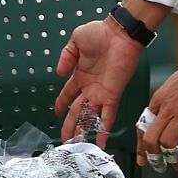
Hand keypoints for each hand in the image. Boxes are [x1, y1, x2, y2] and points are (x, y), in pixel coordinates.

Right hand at [54, 17, 146, 145]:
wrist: (120, 33)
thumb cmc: (100, 33)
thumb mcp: (76, 40)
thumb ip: (66, 56)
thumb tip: (59, 72)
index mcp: (80, 74)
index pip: (68, 93)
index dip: (62, 103)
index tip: (57, 112)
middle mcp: (90, 86)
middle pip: (78, 111)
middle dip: (71, 125)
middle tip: (66, 139)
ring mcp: (101, 92)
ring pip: (91, 117)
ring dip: (85, 130)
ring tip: (79, 144)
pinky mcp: (112, 94)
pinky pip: (108, 115)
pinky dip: (105, 128)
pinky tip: (102, 141)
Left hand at [140, 52, 177, 167]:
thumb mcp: (171, 86)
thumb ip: (166, 104)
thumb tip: (165, 121)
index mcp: (159, 100)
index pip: (143, 126)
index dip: (142, 145)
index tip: (144, 157)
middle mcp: (167, 108)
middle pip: (150, 139)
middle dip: (152, 156)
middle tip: (159, 164)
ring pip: (167, 144)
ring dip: (172, 156)